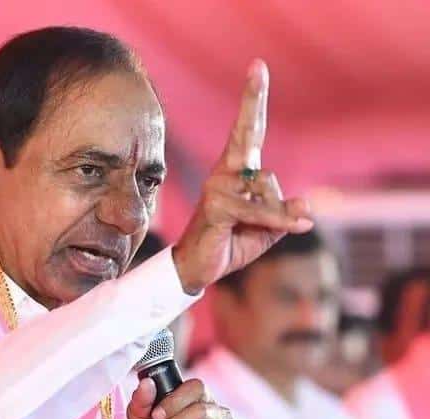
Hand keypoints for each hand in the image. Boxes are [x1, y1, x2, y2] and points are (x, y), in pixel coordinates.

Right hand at [173, 59, 312, 293]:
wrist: (198, 268)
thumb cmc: (230, 243)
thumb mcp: (266, 229)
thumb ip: (283, 214)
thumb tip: (305, 205)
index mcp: (235, 173)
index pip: (246, 132)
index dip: (252, 102)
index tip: (257, 68)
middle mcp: (224, 173)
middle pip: (246, 134)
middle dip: (252, 100)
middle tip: (258, 65)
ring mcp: (218, 187)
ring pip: (267, 186)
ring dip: (280, 213)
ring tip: (274, 229)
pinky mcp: (216, 206)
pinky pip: (257, 209)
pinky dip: (278, 220)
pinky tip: (297, 226)